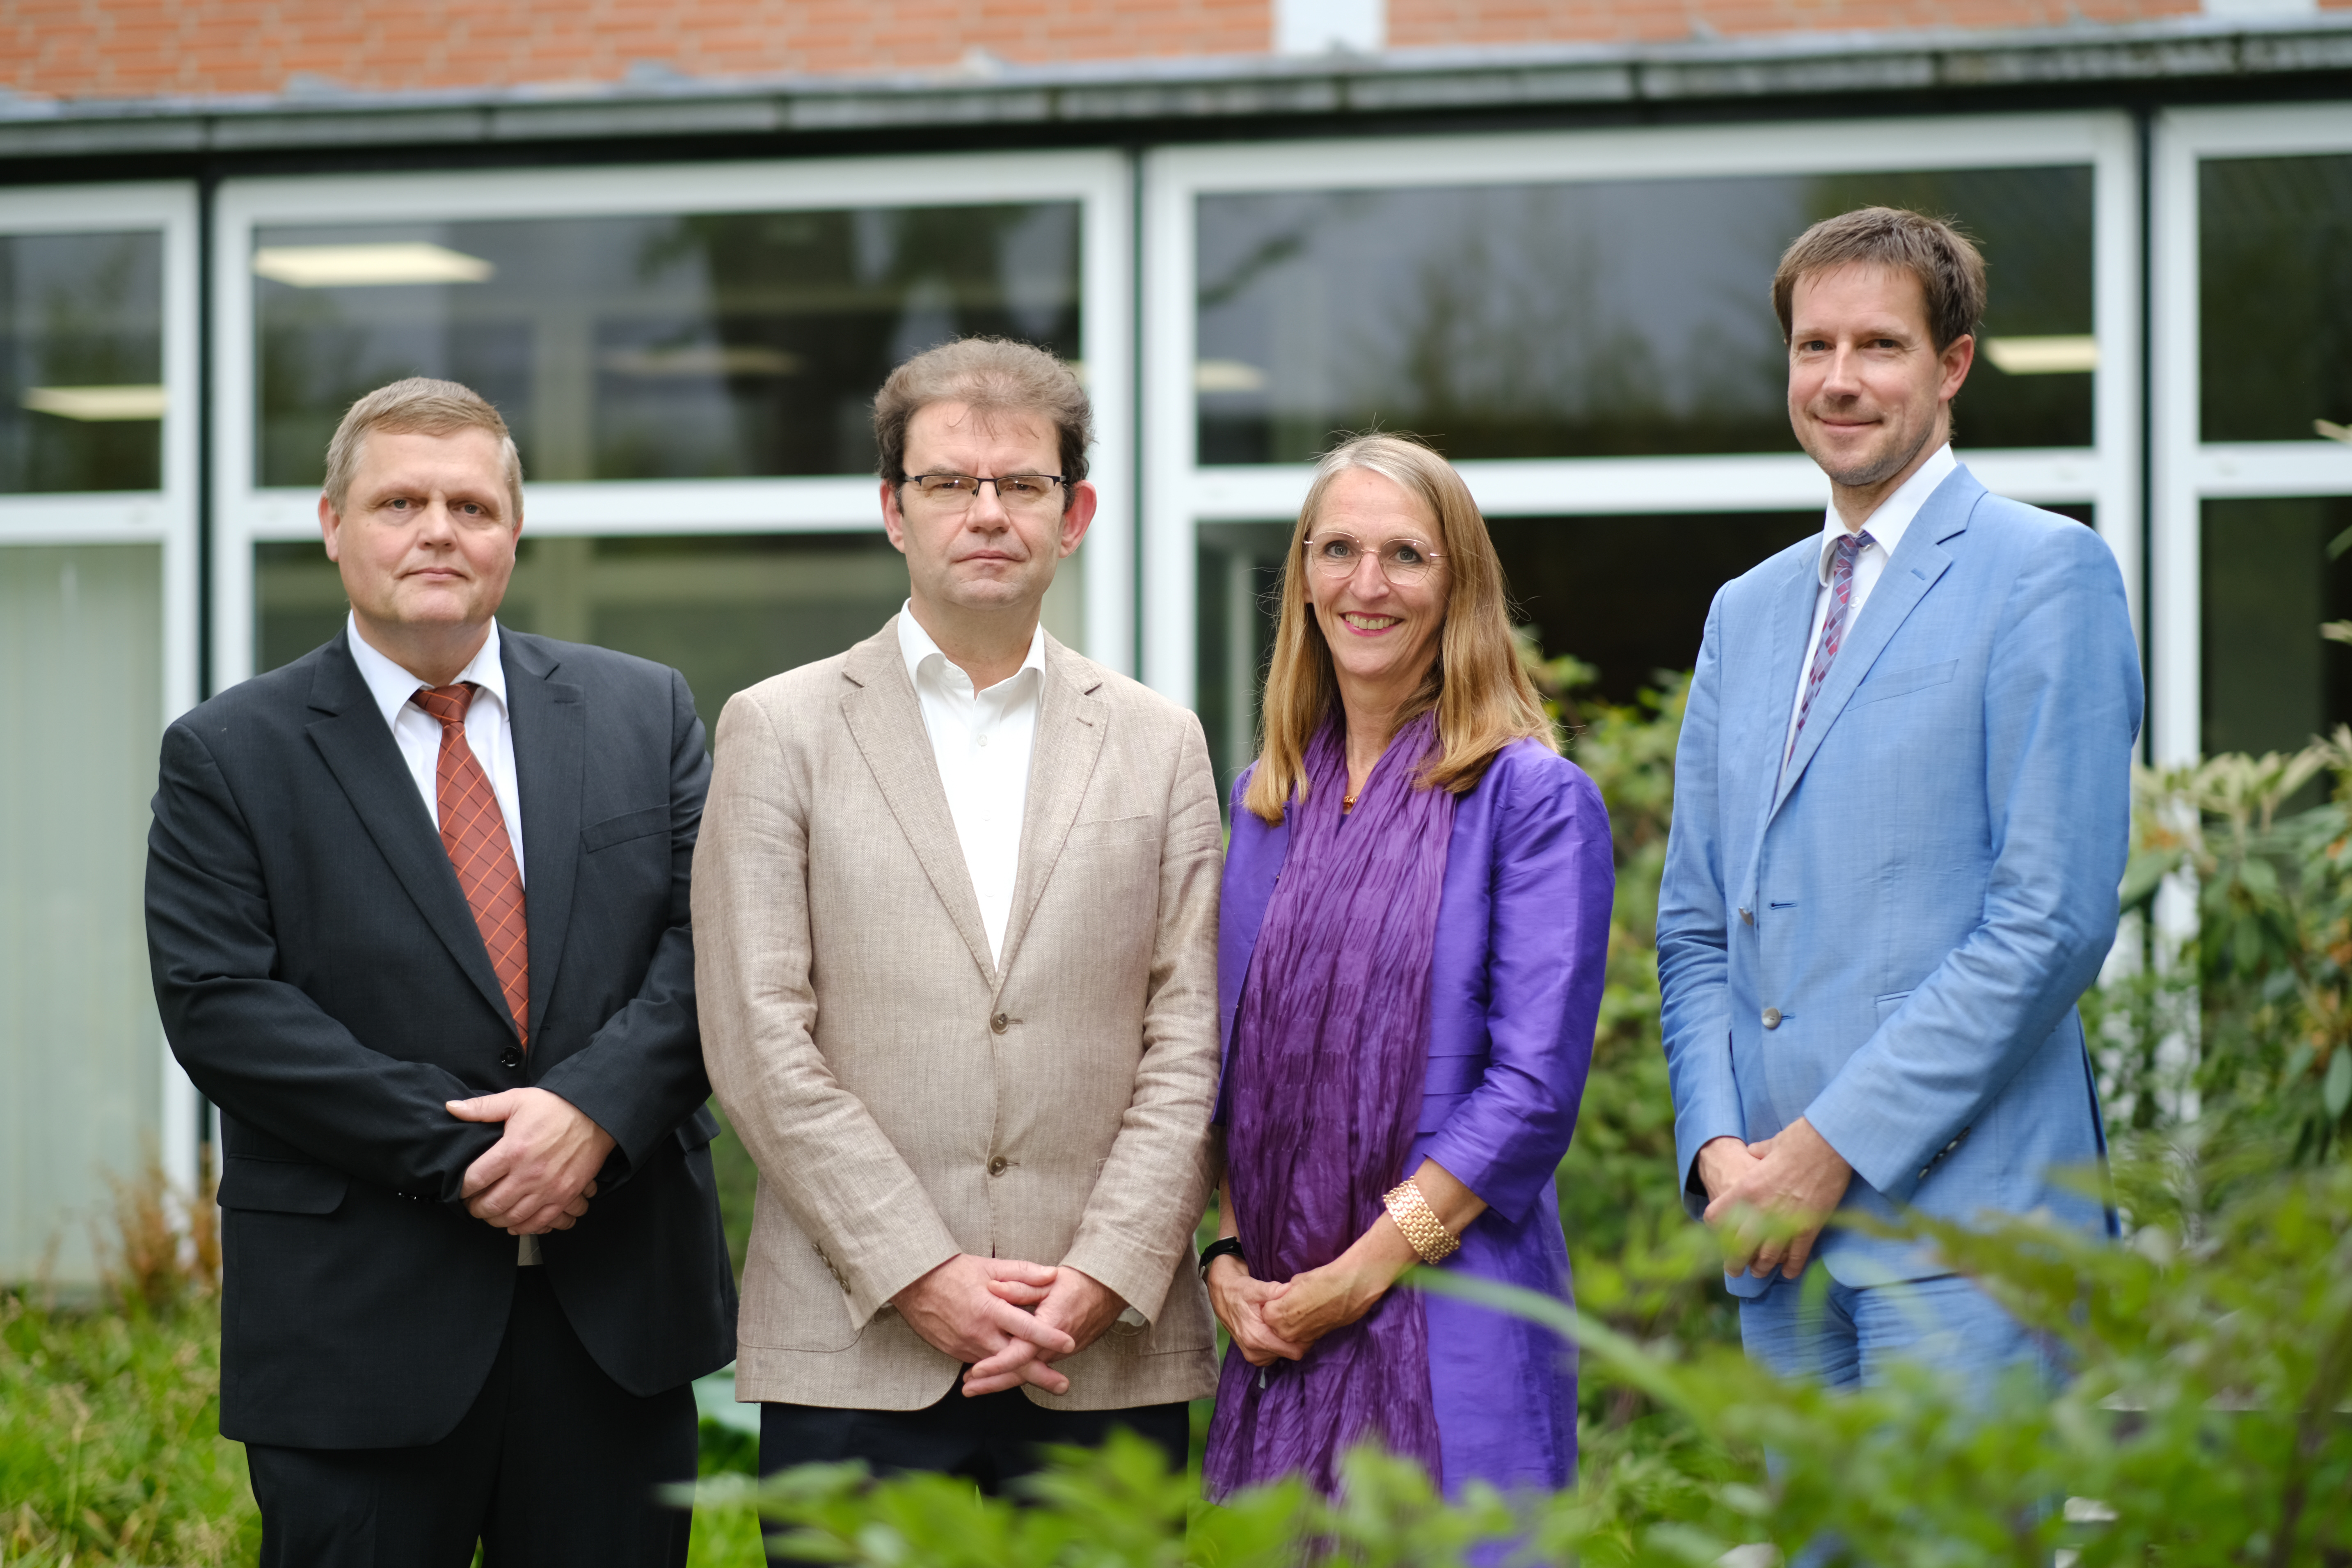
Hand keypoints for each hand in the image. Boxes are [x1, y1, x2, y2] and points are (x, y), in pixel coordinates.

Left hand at [446, 1088, 615, 1234]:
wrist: (595, 1114)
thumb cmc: (555, 1106)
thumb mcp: (516, 1099)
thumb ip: (482, 1107)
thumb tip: (451, 1108)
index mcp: (512, 1150)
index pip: (474, 1180)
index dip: (462, 1189)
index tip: (462, 1189)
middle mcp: (529, 1174)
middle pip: (491, 1205)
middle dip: (477, 1209)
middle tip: (474, 1204)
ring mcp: (548, 1188)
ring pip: (513, 1218)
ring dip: (497, 1220)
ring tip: (492, 1213)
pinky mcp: (565, 1195)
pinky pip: (540, 1222)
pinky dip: (524, 1227)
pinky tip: (516, 1223)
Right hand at [893, 1255, 1075, 1394]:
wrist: (913, 1284)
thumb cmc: (953, 1272)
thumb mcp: (989, 1266)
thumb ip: (1023, 1272)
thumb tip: (1053, 1274)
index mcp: (990, 1309)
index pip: (1025, 1328)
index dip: (1049, 1338)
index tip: (1070, 1344)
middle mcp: (979, 1332)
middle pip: (1014, 1360)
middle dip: (1040, 1375)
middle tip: (1063, 1385)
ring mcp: (966, 1346)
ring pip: (999, 1367)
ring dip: (1021, 1376)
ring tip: (1048, 1383)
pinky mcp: (956, 1352)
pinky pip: (982, 1364)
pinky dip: (998, 1370)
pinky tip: (1014, 1375)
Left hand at [961, 1266, 1125, 1395]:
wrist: (1107, 1292)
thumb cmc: (1078, 1284)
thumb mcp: (1048, 1281)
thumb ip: (1020, 1286)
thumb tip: (993, 1288)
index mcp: (1051, 1326)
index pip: (1021, 1352)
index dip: (998, 1363)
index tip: (977, 1370)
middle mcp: (1055, 1347)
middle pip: (1021, 1372)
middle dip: (993, 1383)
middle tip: (967, 1390)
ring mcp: (1057, 1353)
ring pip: (1027, 1373)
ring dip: (1000, 1381)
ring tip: (974, 1387)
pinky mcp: (1057, 1354)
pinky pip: (1034, 1368)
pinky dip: (1014, 1373)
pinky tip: (997, 1377)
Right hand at [1205, 1254, 1306, 1366]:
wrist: (1222, 1295)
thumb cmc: (1240, 1290)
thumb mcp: (1256, 1287)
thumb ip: (1274, 1290)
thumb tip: (1290, 1289)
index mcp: (1256, 1337)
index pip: (1293, 1350)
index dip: (1305, 1338)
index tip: (1309, 1323)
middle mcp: (1254, 1351)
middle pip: (1291, 1353)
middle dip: (1298, 1338)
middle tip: (1301, 1320)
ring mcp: (1253, 1356)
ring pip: (1284, 1355)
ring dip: (1288, 1341)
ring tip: (1288, 1322)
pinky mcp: (1253, 1356)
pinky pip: (1276, 1355)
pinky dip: (1280, 1344)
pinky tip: (1278, 1329)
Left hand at [1261, 1215, 1417, 1349]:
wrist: (1352, 1288)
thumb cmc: (1323, 1279)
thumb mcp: (1297, 1281)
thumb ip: (1285, 1293)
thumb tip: (1284, 1295)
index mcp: (1277, 1315)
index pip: (1265, 1312)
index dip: (1273, 1303)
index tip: (1280, 1295)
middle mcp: (1287, 1332)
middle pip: (1274, 1326)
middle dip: (1280, 1315)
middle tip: (1292, 1302)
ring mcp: (1302, 1338)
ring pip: (1288, 1334)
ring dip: (1292, 1323)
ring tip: (1304, 1308)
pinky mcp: (1316, 1340)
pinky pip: (1302, 1336)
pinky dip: (1304, 1328)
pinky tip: (1312, 1314)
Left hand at [1700, 1117, 1853, 1279]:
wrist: (1827, 1144)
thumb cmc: (1797, 1140)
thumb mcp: (1768, 1146)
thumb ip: (1757, 1154)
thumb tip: (1753, 1152)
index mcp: (1746, 1188)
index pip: (1716, 1216)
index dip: (1715, 1227)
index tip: (1719, 1233)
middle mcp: (1760, 1208)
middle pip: (1739, 1246)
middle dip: (1735, 1262)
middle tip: (1734, 1270)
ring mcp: (1785, 1220)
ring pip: (1767, 1255)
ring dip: (1762, 1267)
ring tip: (1759, 1272)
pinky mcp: (1809, 1226)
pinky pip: (1797, 1254)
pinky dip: (1792, 1266)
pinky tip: (1789, 1273)